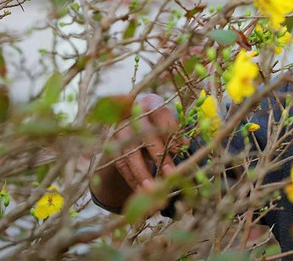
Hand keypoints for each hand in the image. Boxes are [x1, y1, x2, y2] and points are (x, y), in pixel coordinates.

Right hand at [91, 93, 188, 209]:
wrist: (127, 124)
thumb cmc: (155, 125)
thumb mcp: (166, 126)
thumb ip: (175, 134)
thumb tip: (185, 146)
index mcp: (150, 102)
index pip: (161, 114)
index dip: (171, 132)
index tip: (180, 151)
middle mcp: (131, 112)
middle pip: (144, 134)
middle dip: (158, 155)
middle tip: (170, 174)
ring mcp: (116, 127)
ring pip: (129, 152)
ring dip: (142, 173)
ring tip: (153, 189)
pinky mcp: (107, 143)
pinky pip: (120, 163)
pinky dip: (131, 178)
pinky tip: (141, 190)